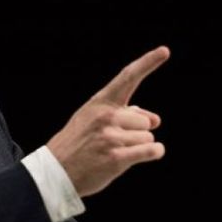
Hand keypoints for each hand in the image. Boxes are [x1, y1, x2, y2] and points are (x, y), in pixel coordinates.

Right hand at [47, 46, 169, 196]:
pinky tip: (143, 155)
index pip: (128, 77)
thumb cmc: (79, 142)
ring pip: (148, 137)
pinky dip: (153, 152)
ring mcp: (110, 137)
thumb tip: (155, 119)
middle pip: (145, 120)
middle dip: (137, 131)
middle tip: (113, 141)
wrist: (56, 170)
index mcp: (100, 102)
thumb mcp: (93, 119)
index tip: (165, 51)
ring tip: (114, 151)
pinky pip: (151, 150)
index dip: (148, 63)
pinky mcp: (116, 158)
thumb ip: (123, 113)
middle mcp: (106, 115)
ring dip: (138, 146)